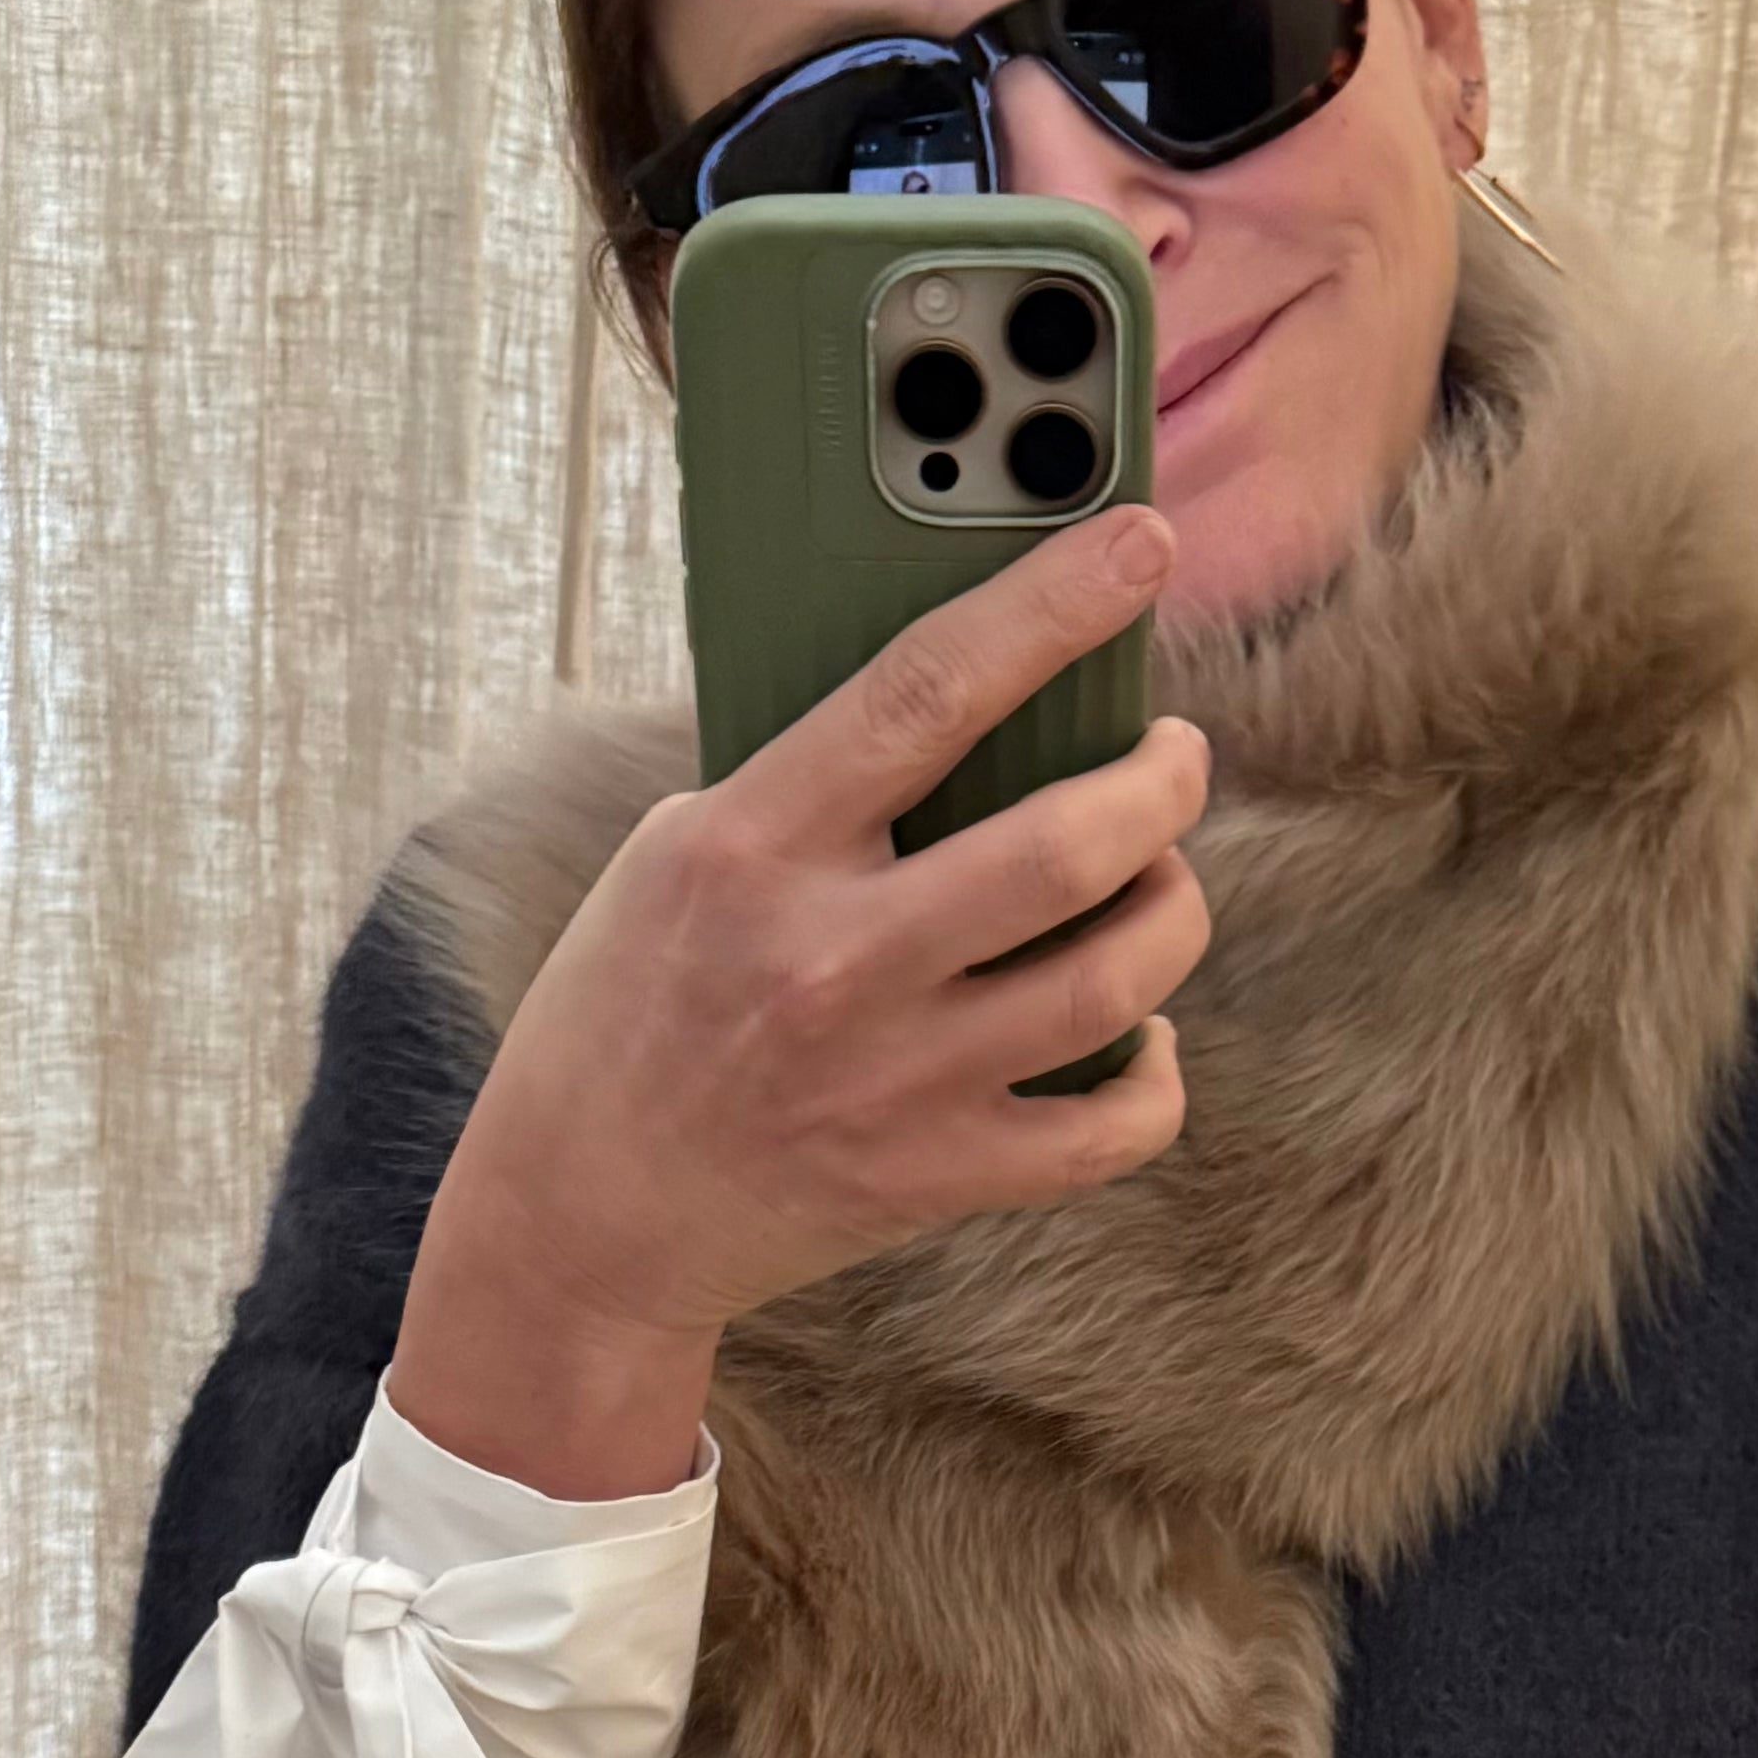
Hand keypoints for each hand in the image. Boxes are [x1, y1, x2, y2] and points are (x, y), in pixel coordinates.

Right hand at [386, 502, 1211, 1495]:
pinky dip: (1155, 1072)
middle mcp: (829, 960)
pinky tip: (1137, 1031)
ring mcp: (891, 1078)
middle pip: (1063, 845)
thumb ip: (812, 781)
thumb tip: (978, 692)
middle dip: (1163, 781)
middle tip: (1175, 755)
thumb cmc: (633, 1005)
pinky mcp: (933, 1176)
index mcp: (752, 847)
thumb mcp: (681, 853)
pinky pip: (1110, 1126)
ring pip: (1113, 978)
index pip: (926, 690)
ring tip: (1162, 880)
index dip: (1051, 604)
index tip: (1139, 545)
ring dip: (1175, 911)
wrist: (582, 1212)